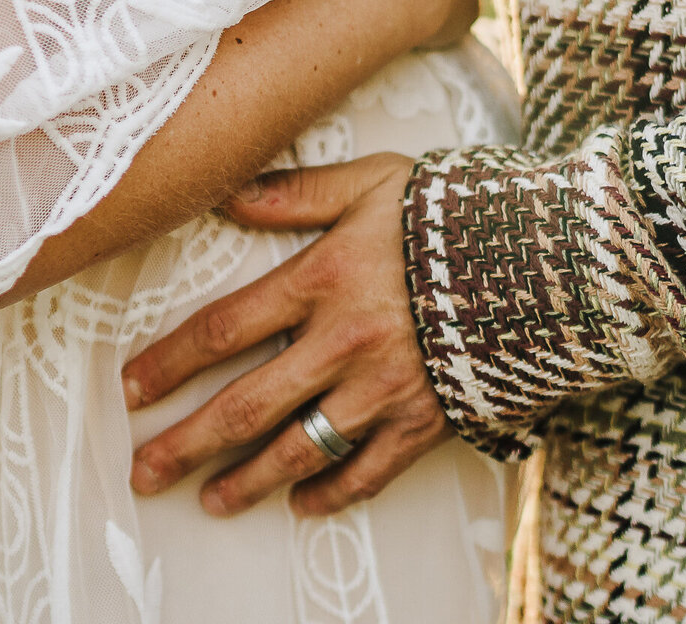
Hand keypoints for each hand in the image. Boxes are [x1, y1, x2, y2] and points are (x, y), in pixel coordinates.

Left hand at [123, 154, 447, 516]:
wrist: (554, 263)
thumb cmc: (462, 213)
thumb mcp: (375, 181)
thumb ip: (298, 192)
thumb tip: (226, 191)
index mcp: (323, 280)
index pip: (223, 330)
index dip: (169, 364)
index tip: (131, 391)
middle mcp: (344, 344)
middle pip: (245, 406)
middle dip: (186, 444)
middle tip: (143, 473)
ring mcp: (385, 391)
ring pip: (298, 450)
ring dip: (246, 481)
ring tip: (210, 501)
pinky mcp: (427, 421)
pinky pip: (367, 472)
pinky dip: (331, 493)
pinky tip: (302, 503)